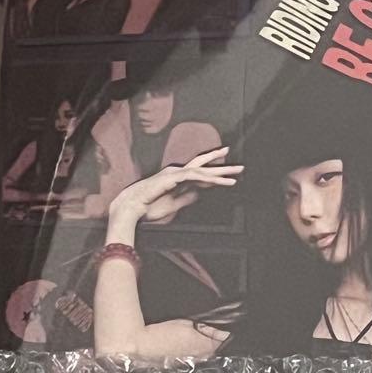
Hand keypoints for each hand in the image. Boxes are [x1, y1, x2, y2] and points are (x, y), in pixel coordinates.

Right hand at [108, 148, 241, 225]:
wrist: (132, 208)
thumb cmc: (149, 207)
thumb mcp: (174, 205)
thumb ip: (186, 199)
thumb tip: (199, 195)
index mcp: (177, 180)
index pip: (200, 174)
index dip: (214, 172)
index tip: (228, 173)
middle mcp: (178, 173)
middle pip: (204, 167)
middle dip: (221, 164)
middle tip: (239, 166)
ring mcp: (176, 174)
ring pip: (203, 171)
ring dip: (221, 172)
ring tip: (237, 173)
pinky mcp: (174, 178)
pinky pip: (196, 176)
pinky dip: (210, 179)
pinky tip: (222, 181)